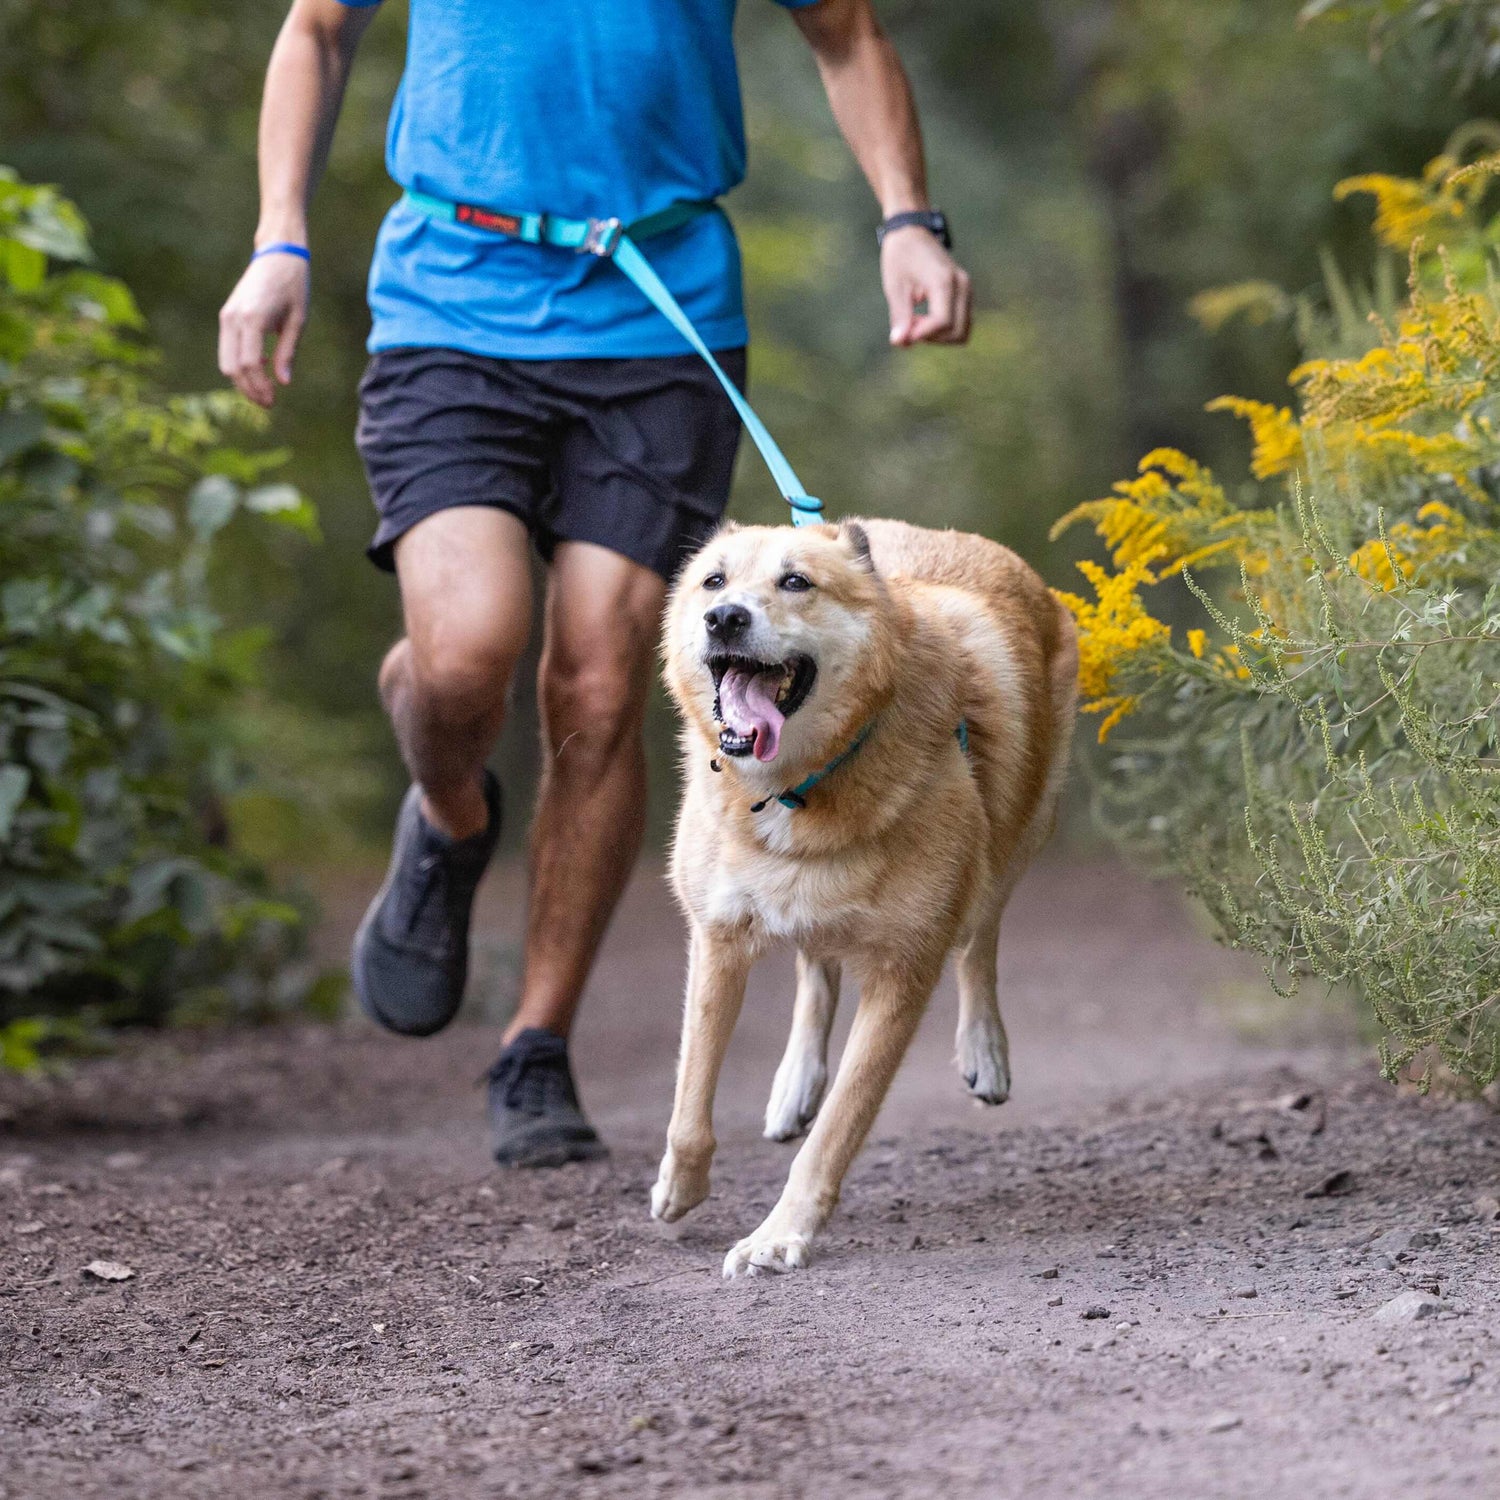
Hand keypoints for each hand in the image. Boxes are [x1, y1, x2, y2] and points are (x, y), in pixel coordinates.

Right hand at [217, 252, 309, 407]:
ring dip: (242, 380)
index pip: (250, 363)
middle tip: (268, 403)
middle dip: (248, 389)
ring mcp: (227, 316)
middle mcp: (234, 318)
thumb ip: (288, 352)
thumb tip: (283, 383)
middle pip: (232, 366)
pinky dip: (240, 365)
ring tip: (264, 392)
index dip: (260, 386)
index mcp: (252, 318)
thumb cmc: (293, 285)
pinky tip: (261, 369)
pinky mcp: (227, 316)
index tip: (273, 400)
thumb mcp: (298, 321)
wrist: (277, 254)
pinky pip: (227, 348)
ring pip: (225, 360)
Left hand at [881, 226, 971, 346]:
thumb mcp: (895, 287)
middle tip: (908, 325)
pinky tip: (922, 318)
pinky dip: (942, 329)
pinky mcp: (964, 293)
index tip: (902, 332)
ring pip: (962, 331)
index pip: (942, 322)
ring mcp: (966, 289)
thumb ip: (900, 317)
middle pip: (957, 333)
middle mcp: (962, 286)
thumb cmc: (901, 256)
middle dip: (931, 338)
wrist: (912, 232)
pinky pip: (959, 323)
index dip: (921, 334)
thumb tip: (900, 343)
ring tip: (915, 321)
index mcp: (945, 281)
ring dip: (937, 336)